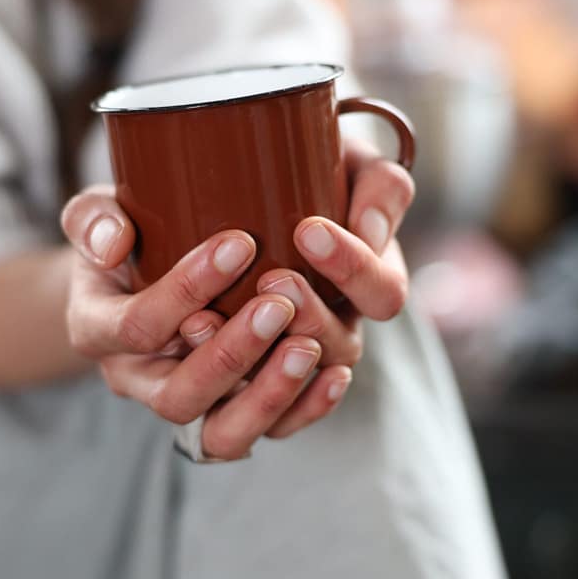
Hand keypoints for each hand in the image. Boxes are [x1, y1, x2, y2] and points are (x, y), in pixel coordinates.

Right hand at [61, 186, 352, 459]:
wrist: (139, 277)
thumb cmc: (125, 240)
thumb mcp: (94, 216)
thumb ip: (92, 220)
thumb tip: (112, 247)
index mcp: (99, 333)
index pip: (139, 327)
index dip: (187, 289)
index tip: (240, 243)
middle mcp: (138, 381)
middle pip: (180, 395)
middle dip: (232, 353)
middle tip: (279, 304)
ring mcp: (187, 402)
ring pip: (222, 432)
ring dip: (269, 393)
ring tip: (308, 346)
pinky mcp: (229, 413)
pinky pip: (264, 432)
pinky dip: (303, 410)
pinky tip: (335, 375)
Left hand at [180, 137, 415, 369]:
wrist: (247, 190)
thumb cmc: (312, 174)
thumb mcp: (353, 165)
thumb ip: (380, 187)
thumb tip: (367, 232)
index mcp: (369, 284)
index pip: (383, 294)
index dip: (352, 269)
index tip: (309, 230)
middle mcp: (335, 328)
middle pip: (341, 348)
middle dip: (310, 317)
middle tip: (273, 278)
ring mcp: (288, 358)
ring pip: (292, 388)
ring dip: (264, 362)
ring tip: (215, 315)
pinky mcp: (236, 375)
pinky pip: (239, 413)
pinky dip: (221, 383)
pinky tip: (194, 326)